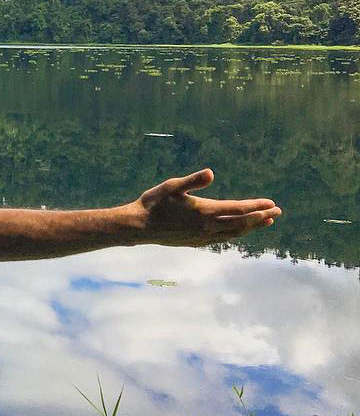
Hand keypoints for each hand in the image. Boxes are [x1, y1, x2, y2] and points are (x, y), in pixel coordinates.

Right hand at [132, 169, 281, 246]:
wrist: (138, 227)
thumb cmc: (153, 203)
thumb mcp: (171, 186)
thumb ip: (193, 180)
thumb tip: (211, 173)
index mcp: (205, 211)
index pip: (238, 209)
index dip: (256, 206)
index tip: (272, 203)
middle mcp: (207, 226)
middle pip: (241, 223)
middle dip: (261, 217)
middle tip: (278, 212)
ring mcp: (202, 237)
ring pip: (234, 233)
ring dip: (251, 227)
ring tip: (265, 222)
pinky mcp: (196, 242)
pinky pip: (222, 239)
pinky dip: (235, 234)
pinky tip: (237, 232)